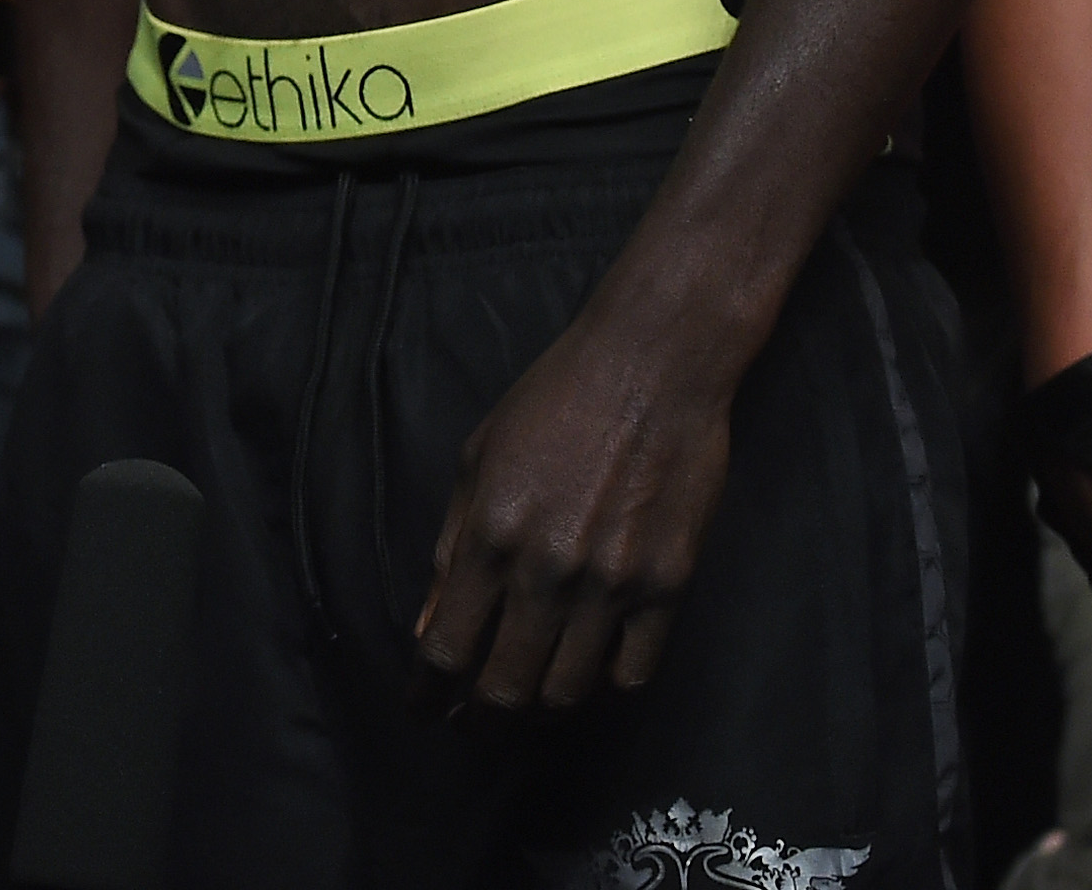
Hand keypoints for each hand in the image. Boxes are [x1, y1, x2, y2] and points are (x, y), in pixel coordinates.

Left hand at [415, 299, 732, 711]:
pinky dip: (604, 690)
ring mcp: (613, 584)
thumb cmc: (554, 399)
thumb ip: (451, 545)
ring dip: (539, 712)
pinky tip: (588, 678)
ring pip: (568, 694)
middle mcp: (549, 570)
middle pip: (506, 687)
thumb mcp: (479, 457)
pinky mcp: (668, 587)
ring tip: (526, 708)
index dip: (428, 693)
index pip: (447, 647)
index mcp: (492, 533)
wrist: (652, 365)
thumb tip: (428, 628)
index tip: (422, 709)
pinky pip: (633, 675)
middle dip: (479, 720)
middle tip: (472, 726)